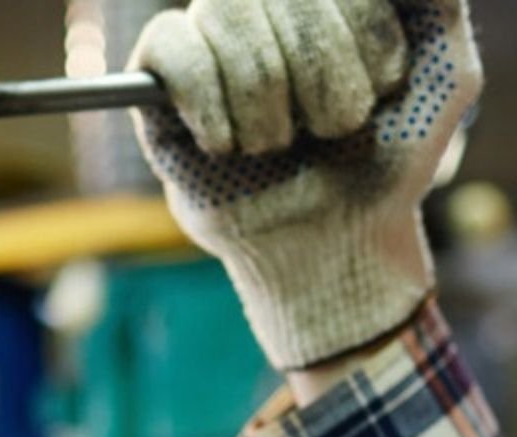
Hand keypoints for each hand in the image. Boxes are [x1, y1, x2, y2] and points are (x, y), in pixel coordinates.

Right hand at [129, 0, 481, 369]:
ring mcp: (213, 47)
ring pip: (223, 11)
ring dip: (261, 93)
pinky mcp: (160, 92)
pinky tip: (225, 145)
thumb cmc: (384, 165)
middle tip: (328, 132)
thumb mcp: (446, 74)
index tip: (378, 94)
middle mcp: (270, 14)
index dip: (357, 30)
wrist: (334, 241)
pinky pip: (165, 44)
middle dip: (313, 67)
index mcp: (328, 1)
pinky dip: (198, 91)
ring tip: (275, 148)